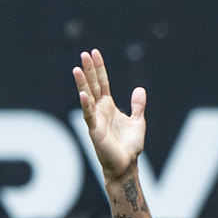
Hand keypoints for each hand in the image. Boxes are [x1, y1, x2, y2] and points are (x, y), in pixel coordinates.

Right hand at [73, 48, 145, 182]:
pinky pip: (89, 115)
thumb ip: (138, 106)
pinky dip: (86, 105)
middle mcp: (100, 110)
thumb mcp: (138, 122)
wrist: (126, 165)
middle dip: (89, 70)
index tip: (94, 52)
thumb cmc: (129, 146)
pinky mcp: (95, 130)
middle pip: (93, 85)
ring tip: (77, 69)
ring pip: (87, 97)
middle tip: (84, 54)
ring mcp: (95, 119)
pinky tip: (83, 94)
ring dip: (82, 83)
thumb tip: (139, 89)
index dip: (99, 68)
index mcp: (109, 106)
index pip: (102, 82)